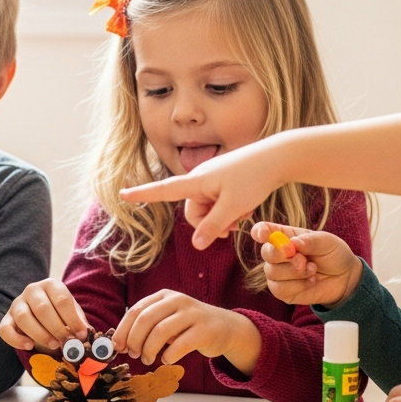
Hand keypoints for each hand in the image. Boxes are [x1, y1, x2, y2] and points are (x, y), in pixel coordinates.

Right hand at [0, 278, 90, 352]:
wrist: (40, 315)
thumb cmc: (59, 314)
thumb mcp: (71, 314)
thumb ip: (78, 322)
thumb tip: (87, 334)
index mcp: (51, 285)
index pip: (62, 300)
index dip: (73, 319)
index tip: (82, 335)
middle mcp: (32, 290)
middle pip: (42, 308)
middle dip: (57, 328)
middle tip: (68, 343)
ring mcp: (17, 304)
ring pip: (24, 318)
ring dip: (40, 334)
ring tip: (54, 345)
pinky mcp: (6, 319)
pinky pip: (5, 329)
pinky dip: (16, 340)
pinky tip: (29, 346)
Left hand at [113, 289, 260, 372]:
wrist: (226, 327)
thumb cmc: (189, 326)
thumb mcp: (167, 319)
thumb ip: (147, 326)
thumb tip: (120, 343)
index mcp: (164, 295)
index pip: (136, 310)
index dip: (123, 329)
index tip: (117, 346)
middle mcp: (178, 300)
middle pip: (146, 319)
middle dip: (134, 340)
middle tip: (133, 354)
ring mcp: (193, 314)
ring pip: (161, 331)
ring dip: (149, 350)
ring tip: (147, 359)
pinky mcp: (205, 330)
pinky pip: (180, 345)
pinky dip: (168, 356)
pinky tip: (166, 360)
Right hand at [118, 141, 281, 249]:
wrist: (279, 156)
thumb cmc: (254, 178)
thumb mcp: (233, 207)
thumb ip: (213, 227)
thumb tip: (196, 245)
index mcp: (196, 182)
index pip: (163, 190)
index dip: (142, 194)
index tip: (122, 194)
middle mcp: (200, 179)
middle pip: (193, 212)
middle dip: (211, 224)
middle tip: (234, 227)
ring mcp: (212, 179)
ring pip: (208, 209)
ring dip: (224, 218)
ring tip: (244, 214)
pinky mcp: (224, 180)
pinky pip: (219, 201)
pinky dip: (230, 209)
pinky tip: (248, 206)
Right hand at [254, 222, 362, 306]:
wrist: (344, 278)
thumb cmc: (333, 254)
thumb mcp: (327, 242)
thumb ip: (310, 241)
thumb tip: (293, 243)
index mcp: (284, 236)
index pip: (263, 231)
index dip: (259, 232)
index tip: (262, 235)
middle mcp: (277, 254)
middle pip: (266, 252)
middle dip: (282, 255)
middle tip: (302, 260)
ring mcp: (277, 273)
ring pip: (272, 272)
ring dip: (295, 272)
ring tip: (313, 269)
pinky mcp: (282, 291)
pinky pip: (279, 289)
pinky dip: (298, 285)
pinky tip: (311, 281)